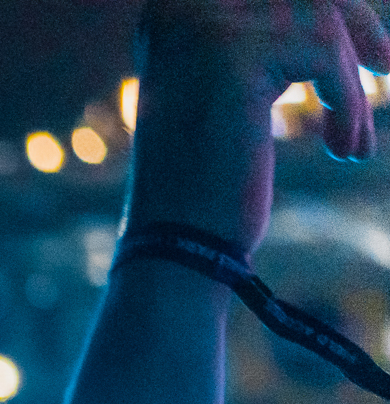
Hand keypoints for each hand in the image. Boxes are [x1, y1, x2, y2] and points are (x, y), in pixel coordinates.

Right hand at [130, 0, 389, 248]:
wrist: (178, 247)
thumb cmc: (209, 183)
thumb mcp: (233, 93)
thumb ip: (269, 42)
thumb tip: (342, 8)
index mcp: (169, 11)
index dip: (333, 14)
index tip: (374, 53)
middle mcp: (178, 7)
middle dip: (354, 29)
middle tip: (388, 65)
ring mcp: (202, 26)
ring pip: (321, 23)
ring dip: (349, 86)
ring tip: (351, 142)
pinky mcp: (232, 53)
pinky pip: (325, 54)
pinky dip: (348, 102)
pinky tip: (344, 148)